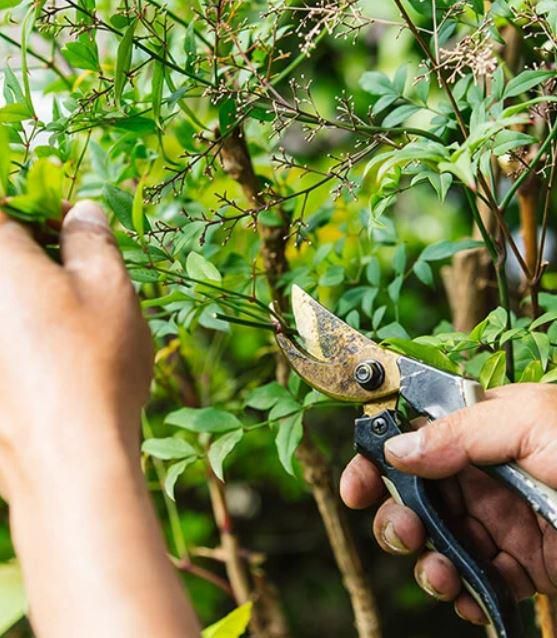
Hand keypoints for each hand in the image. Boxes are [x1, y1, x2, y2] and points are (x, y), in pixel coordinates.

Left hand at [0, 200, 152, 498]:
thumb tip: (81, 212)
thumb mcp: (109, 285)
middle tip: (80, 275)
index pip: (3, 206)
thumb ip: (90, 237)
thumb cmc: (93, 362)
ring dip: (31, 299)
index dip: (37, 207)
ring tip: (74, 324)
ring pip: (7, 303)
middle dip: (35, 255)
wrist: (68, 460)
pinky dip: (22, 336)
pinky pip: (6, 340)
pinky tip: (54, 360)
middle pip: (4, 259)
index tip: (70, 226)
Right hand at [340, 384, 556, 624]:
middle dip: (396, 513)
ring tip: (436, 570)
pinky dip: (460, 590)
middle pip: (417, 492)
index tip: (356, 484)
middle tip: (402, 531)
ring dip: (424, 557)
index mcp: (488, 429)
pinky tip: (464, 593)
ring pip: (438, 538)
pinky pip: (473, 578)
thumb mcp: (535, 423)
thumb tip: (397, 448)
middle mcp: (488, 474)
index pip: (416, 437)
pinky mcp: (523, 565)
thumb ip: (460, 434)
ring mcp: (503, 521)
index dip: (379, 457)